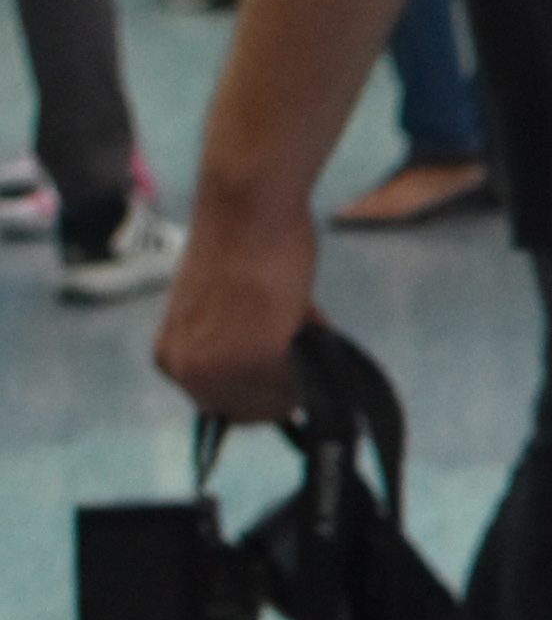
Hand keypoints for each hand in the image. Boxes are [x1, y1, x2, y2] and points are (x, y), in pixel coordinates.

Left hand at [155, 186, 316, 429]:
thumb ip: (233, 348)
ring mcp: (219, 369)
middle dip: (280, 384)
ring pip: (277, 401)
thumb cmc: (239, 246)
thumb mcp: (219, 312)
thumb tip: (280, 377)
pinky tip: (299, 311)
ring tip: (293, 316)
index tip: (278, 362)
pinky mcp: (256, 358)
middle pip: (251, 412)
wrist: (245, 207)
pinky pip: (298, 380)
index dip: (259, 388)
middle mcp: (186, 371)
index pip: (223, 406)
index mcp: (170, 359)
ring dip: (297, 369)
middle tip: (293, 337)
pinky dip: (311, 352)